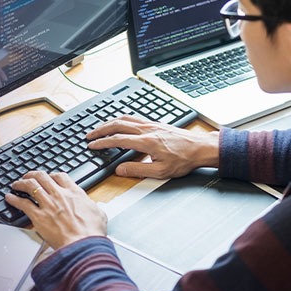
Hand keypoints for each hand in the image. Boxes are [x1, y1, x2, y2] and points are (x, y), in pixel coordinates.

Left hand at [5, 171, 106, 249]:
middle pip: (42, 176)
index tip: (49, 177)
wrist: (83, 245)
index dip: (52, 175)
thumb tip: (95, 208)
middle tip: (29, 176)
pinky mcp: (38, 216)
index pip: (60, 176)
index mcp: (75, 193)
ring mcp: (48, 204)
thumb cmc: (92, 233)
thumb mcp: (99, 214)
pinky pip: (23, 203)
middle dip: (33, 174)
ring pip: (30, 185)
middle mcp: (59, 195)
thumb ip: (93, 207)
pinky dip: (14, 199)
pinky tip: (9, 197)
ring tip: (16, 184)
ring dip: (21, 183)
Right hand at [86, 115, 218, 178]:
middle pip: (117, 125)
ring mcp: (152, 125)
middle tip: (90, 135)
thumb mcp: (160, 172)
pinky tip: (120, 123)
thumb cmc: (184, 160)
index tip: (92, 145)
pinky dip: (122, 120)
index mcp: (146, 142)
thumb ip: (138, 170)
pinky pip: (134, 118)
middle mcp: (147, 130)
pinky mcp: (156, 124)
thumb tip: (120, 169)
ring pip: (125, 119)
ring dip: (110, 122)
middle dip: (101, 130)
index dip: (102, 142)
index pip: (117, 140)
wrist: (201, 148)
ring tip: (100, 128)